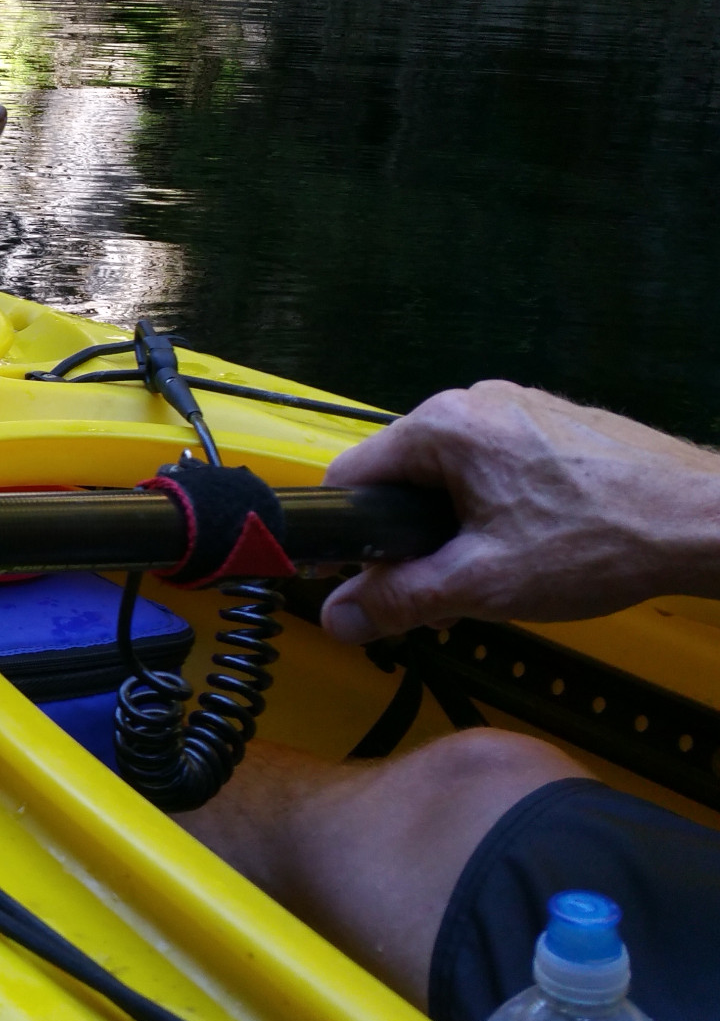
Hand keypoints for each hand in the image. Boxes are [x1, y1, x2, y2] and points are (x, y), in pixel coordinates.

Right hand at [320, 381, 719, 641]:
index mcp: (443, 424)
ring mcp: (522, 407)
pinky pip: (497, 468)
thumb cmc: (600, 541)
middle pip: (402, 478)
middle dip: (410, 542)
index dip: (344, 536)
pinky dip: (495, 511)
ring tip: (493, 578)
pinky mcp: (557, 424)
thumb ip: (399, 600)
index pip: (350, 477)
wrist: (710, 523)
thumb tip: (337, 619)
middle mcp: (476, 401)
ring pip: (451, 476)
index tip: (358, 581)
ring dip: (454, 531)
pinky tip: (531, 550)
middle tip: (440, 594)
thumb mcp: (483, 584)